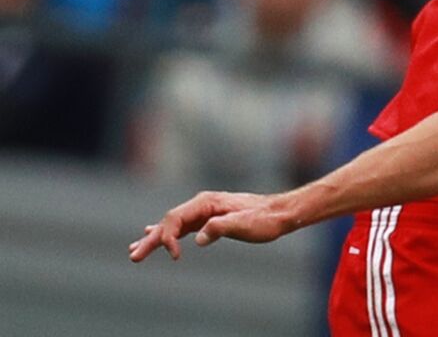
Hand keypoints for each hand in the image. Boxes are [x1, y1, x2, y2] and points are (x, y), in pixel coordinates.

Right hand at [128, 190, 291, 261]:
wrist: (281, 213)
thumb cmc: (264, 219)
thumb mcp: (244, 224)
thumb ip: (220, 228)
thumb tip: (200, 237)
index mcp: (207, 202)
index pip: (176, 218)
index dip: (168, 237)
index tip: (174, 255)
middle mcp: (203, 204)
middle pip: (169, 221)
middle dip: (151, 239)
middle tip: (133, 256)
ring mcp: (205, 211)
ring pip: (174, 225)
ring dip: (155, 238)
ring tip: (135, 250)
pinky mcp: (210, 219)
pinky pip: (184, 227)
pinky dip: (169, 235)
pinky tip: (156, 237)